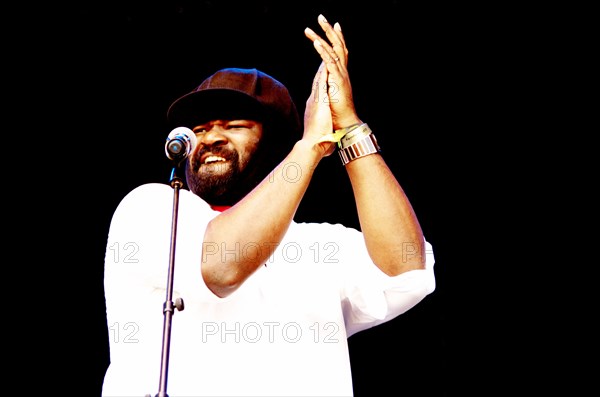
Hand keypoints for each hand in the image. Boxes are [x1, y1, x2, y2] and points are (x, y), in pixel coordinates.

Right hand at [303, 61, 335, 156]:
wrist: (312, 145)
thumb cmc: (317, 144)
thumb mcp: (322, 135)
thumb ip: (325, 136)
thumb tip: (328, 144)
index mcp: (313, 110)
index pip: (317, 93)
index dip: (320, 83)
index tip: (322, 76)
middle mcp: (312, 103)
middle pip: (316, 83)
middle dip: (320, 72)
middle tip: (323, 61)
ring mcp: (315, 101)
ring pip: (318, 80)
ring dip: (321, 69)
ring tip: (324, 58)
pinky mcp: (319, 101)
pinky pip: (321, 84)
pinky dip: (323, 74)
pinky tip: (325, 65)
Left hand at [304, 14, 360, 129]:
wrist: (344, 122)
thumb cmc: (337, 110)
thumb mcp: (330, 95)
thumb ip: (327, 86)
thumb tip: (323, 83)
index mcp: (340, 73)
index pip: (338, 51)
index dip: (336, 37)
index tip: (333, 24)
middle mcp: (342, 71)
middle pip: (337, 45)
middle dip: (329, 30)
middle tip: (321, 17)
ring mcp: (340, 74)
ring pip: (332, 50)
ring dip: (322, 37)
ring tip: (312, 27)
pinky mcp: (337, 80)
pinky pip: (329, 62)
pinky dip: (323, 51)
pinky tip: (315, 42)